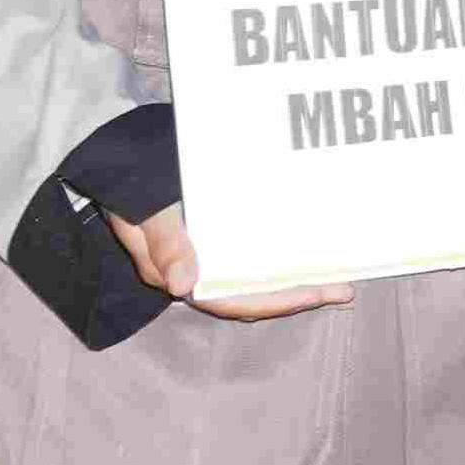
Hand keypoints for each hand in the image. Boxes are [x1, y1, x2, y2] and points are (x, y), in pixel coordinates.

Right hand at [105, 202, 354, 320]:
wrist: (122, 161)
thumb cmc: (134, 188)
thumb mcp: (145, 214)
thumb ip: (164, 244)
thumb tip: (182, 286)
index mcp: (176, 273)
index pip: (228, 300)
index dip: (272, 302)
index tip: (313, 295)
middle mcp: (194, 272)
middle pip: (249, 295)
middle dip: (296, 295)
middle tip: (343, 291)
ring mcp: (205, 257)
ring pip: (254, 280)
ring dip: (293, 282)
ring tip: (336, 280)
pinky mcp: (215, 240)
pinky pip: (251, 259)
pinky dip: (279, 261)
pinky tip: (306, 256)